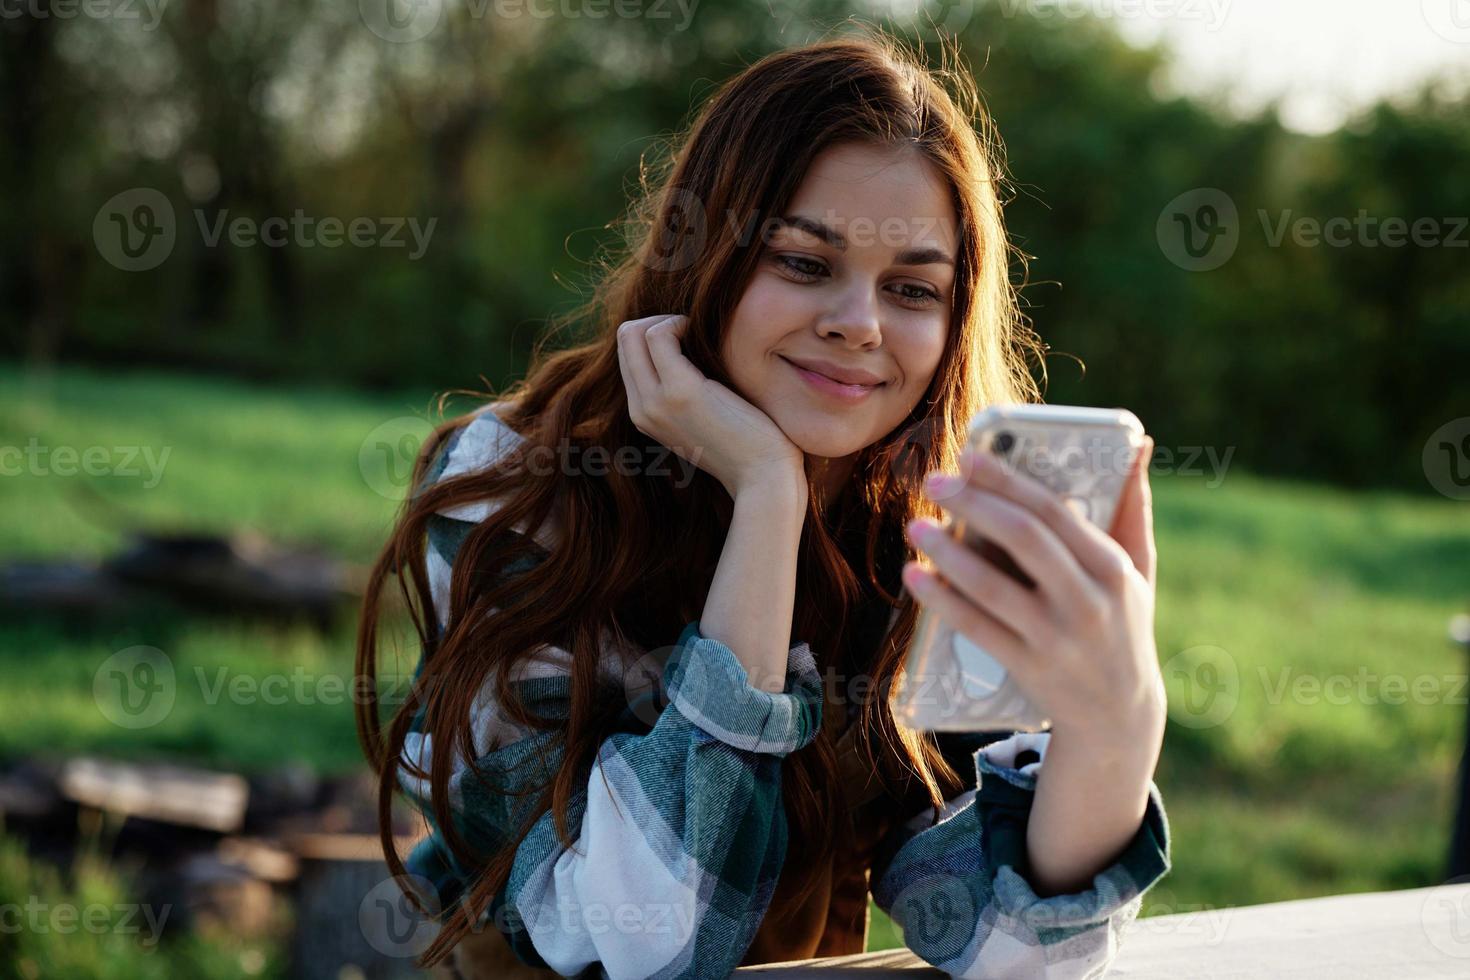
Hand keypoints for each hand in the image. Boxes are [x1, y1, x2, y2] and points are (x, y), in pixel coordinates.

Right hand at [615, 314, 804, 499]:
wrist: (762, 476)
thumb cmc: (745, 443)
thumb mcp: (702, 418)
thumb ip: (683, 393)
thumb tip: (686, 351)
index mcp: (644, 415)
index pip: (628, 353)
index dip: (655, 333)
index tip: (689, 339)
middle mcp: (641, 409)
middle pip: (625, 338)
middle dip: (657, 320)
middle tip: (692, 331)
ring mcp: (656, 401)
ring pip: (633, 332)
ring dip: (668, 320)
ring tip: (697, 334)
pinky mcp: (681, 392)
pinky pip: (658, 335)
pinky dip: (679, 322)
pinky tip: (702, 335)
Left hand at [901, 436, 1165, 750]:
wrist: (1119, 715)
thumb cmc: (1123, 624)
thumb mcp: (1140, 569)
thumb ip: (1133, 508)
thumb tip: (1138, 442)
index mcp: (1112, 568)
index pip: (1055, 511)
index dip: (1008, 480)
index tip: (970, 456)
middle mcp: (1087, 601)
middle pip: (1023, 538)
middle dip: (975, 504)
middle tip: (935, 482)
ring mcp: (1056, 637)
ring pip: (993, 586)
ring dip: (948, 553)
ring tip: (915, 526)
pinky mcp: (1028, 667)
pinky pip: (976, 627)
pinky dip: (942, 600)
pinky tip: (914, 577)